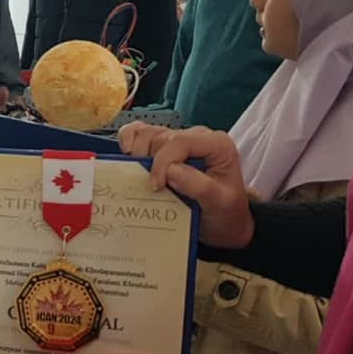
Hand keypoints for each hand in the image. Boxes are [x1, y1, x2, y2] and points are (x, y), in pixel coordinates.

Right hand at [117, 123, 254, 248]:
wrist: (224, 220)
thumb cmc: (225, 211)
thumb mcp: (220, 203)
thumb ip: (199, 185)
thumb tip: (170, 170)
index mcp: (216, 144)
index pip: (180, 141)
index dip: (162, 162)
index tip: (157, 186)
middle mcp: (197, 137)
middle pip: (161, 137)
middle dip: (149, 161)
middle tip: (150, 186)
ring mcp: (180, 140)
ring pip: (147, 133)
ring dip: (137, 152)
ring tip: (138, 174)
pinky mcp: (165, 147)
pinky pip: (141, 132)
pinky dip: (129, 139)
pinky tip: (126, 152)